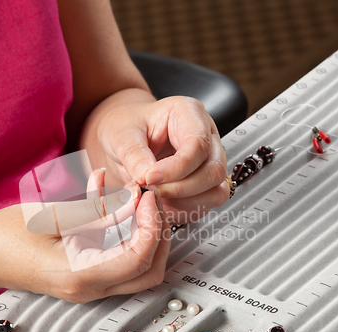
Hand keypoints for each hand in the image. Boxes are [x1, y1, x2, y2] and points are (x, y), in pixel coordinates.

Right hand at [0, 171, 170, 302]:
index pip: (139, 259)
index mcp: (81, 275)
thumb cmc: (1, 237)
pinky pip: (114, 255)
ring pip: (136, 266)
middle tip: (149, 202)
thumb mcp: (53, 216)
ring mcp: (87, 283)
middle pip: (148, 271)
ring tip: (133, 197)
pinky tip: (106, 197)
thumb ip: (97, 211)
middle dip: (158, 235)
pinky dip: (120, 230)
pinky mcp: (82, 273)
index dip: (151, 226)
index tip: (147, 199)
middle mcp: (89, 287)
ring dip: (143, 232)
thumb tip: (133, 201)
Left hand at [97, 96, 229, 223]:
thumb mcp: (121, 134)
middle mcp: (206, 137)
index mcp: (189, 114)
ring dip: (185, 203)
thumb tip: (147, 178)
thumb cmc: (125, 127)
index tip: (150, 179)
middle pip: (213, 170)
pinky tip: (160, 205)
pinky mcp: (204, 184)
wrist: (123, 139)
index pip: (198, 144)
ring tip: (154, 198)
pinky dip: (183, 211)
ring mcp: (208, 162)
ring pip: (216, 191)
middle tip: (150, 192)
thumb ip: (134, 155)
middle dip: (181, 189)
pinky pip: (205, 205)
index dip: (177, 168)